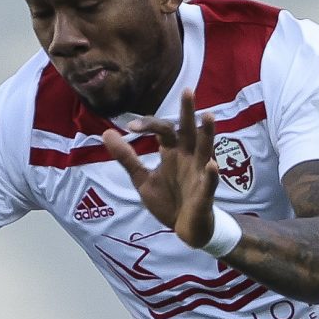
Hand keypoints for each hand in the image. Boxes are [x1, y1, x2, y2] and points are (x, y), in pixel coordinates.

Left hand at [104, 94, 220, 247]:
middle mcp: (188, 157)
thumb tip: (106, 133)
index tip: (131, 127)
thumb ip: (127, 157)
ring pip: (205, 150)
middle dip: (188, 111)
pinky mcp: (205, 194)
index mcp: (173, 152)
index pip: (163, 129)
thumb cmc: (168, 201)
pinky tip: (211, 165)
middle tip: (187, 90)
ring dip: (207, 134)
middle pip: (188, 130)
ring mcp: (199, 174)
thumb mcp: (142, 179)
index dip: (149, 124)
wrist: (184, 229)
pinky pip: (210, 182)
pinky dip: (211, 174)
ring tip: (208, 116)